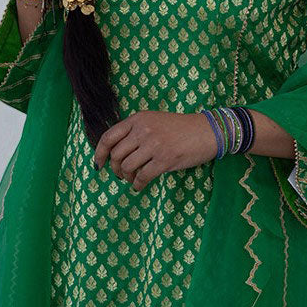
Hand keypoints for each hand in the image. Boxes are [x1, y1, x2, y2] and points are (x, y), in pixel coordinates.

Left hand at [93, 110, 219, 191]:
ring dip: (127, 177)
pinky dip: (138, 184)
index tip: (99, 164)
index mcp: (138, 119)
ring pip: (127, 167)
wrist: (207, 131)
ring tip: (132, 179)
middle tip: (120, 175)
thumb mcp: (154, 121)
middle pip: (116, 155)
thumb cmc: (181, 128)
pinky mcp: (165, 160)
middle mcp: (143, 130)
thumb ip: (135, 132)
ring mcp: (154, 145)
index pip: (109, 137)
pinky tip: (139, 186)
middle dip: (115, 169)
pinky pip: (142, 177)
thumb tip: (116, 153)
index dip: (99, 153)